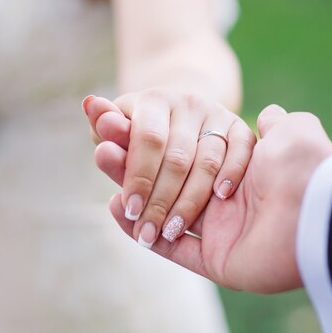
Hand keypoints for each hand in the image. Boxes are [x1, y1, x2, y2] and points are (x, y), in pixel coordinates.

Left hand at [83, 89, 255, 247]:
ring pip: (208, 161)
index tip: (129, 210)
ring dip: (190, 201)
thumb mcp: (119, 129)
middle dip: (160, 199)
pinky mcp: (240, 127)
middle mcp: (188, 103)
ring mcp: (217, 114)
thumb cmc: (140, 131)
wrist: (180, 115)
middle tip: (147, 232)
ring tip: (172, 230)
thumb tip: (90, 105)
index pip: (148, 139)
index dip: (138, 176)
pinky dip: (231, 174)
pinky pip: (241, 151)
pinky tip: (219, 200)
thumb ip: (108, 128)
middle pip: (177, 157)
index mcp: (154, 100)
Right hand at [104, 105, 331, 292]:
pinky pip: (171, 249)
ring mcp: (217, 230)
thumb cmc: (301, 168)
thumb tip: (268, 113)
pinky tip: (115, 205)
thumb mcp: (290, 133)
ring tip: (101, 156)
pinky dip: (138, 230)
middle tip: (100, 141)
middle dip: (130, 157)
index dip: (144, 135)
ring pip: (161, 207)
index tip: (115, 119)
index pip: (175, 149)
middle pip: (162, 175)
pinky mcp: (215, 260)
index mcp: (232, 169)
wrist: (320, 216)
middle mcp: (222, 198)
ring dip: (129, 183)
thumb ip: (274, 123)